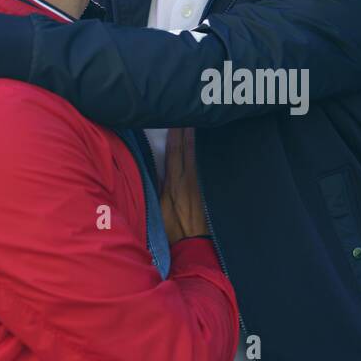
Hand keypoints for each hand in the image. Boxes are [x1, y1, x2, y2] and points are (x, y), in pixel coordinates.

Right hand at [159, 128, 208, 244]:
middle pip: (189, 151)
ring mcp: (200, 185)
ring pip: (198, 157)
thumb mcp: (159, 210)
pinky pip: (204, 169)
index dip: (176, 136)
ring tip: (199, 124)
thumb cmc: (172, 231)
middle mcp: (189, 181)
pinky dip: (204, 156)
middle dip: (189, 131)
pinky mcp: (206, 192)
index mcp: (175, 184)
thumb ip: (157, 189)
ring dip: (197, 141)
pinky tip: (207, 147)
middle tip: (191, 113)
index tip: (178, 120)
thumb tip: (153, 170)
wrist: (193, 246)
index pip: (175, 154)